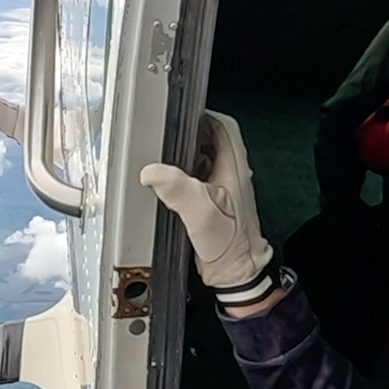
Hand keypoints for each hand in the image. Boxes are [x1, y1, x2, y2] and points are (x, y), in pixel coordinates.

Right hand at [138, 111, 271, 305]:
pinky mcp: (216, 203)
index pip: (225, 126)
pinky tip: (170, 184)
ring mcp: (225, 188)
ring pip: (206, 158)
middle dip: (190, 134)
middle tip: (168, 135)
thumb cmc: (229, 244)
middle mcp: (233, 174)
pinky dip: (185, 175)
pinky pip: (200, 178)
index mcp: (234, 167)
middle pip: (213, 139)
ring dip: (187, 155)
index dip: (204, 115)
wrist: (235, 274)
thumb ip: (178, 188)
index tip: (183, 114)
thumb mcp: (201, 213)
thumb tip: (153, 172)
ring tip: (165, 156)